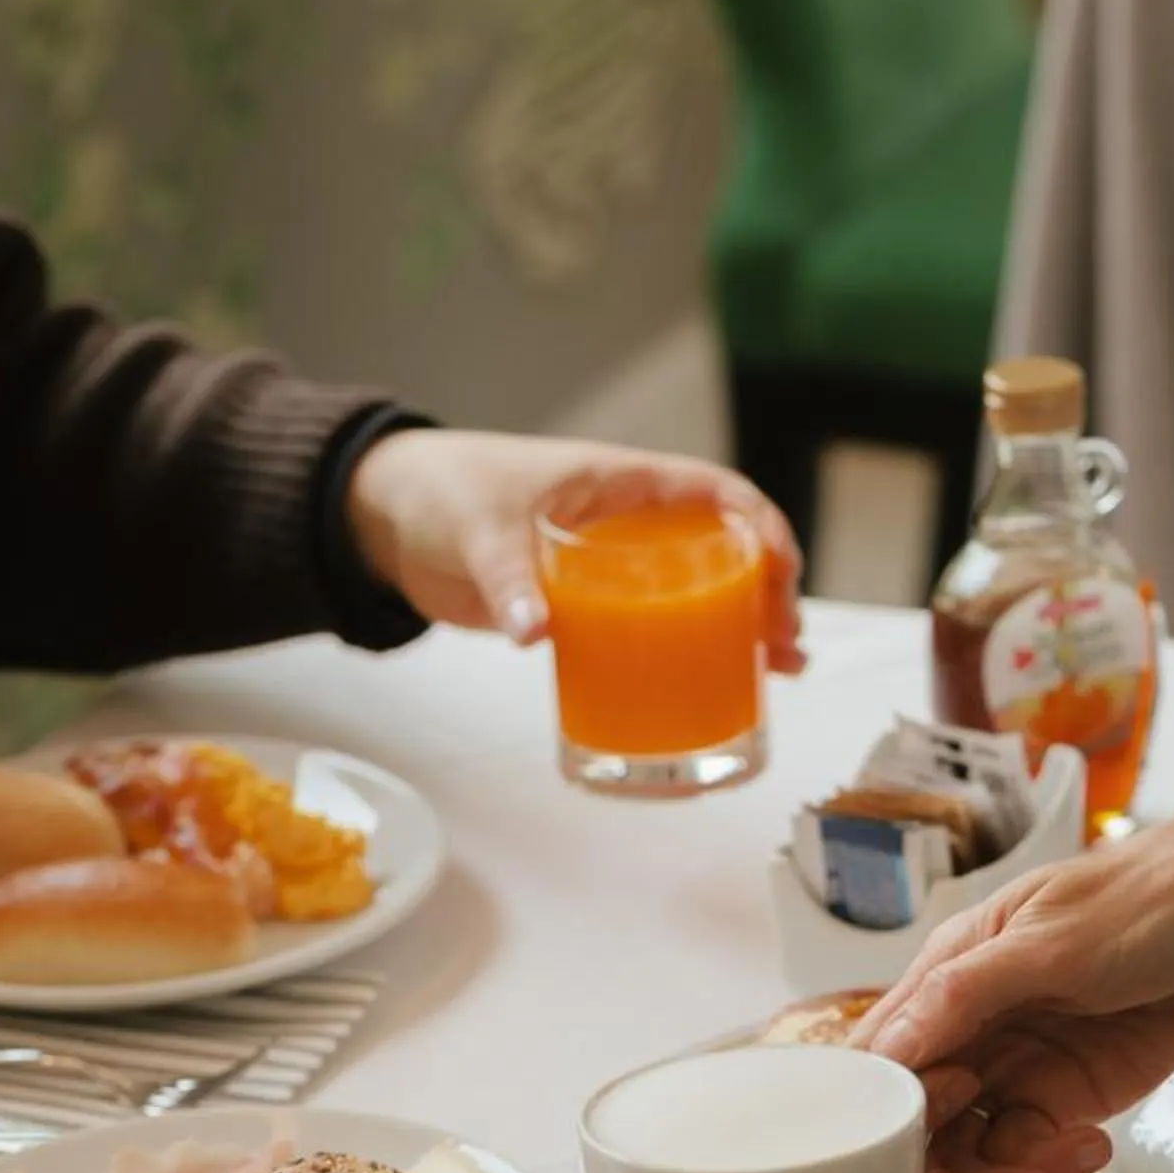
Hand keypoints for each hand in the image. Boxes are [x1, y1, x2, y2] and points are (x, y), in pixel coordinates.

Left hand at [343, 429, 805, 672]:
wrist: (390, 520)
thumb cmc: (443, 494)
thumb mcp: (480, 530)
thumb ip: (507, 577)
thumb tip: (533, 630)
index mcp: (621, 483)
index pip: (717, 493)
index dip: (761, 526)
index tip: (781, 572)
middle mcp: (631, 524)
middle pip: (724, 552)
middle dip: (767, 594)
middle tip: (783, 645)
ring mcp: (615, 569)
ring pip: (700, 594)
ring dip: (743, 629)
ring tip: (778, 672)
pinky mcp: (589, 608)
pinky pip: (656, 629)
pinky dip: (691, 655)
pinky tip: (717, 689)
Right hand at [856, 794, 1173, 1172]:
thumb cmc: (1154, 895)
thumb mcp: (1053, 940)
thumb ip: (964, 997)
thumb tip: (885, 1050)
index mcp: (948, 977)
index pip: (882, 1067)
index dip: (886, 1126)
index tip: (917, 1161)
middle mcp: (974, 1028)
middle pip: (920, 1127)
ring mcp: (1023, 1067)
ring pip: (973, 1152)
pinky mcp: (1073, 1097)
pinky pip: (1034, 1154)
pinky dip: (1052, 1168)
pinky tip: (1092, 1149)